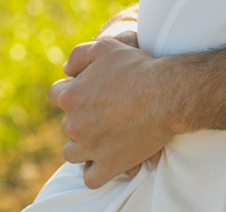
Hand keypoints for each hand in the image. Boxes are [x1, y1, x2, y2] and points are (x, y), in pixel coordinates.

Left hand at [50, 38, 174, 188]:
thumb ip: (78, 55)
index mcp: (70, 96)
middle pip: (67, 126)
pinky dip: (97, 171)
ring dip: (84, 147)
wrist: (169, 93)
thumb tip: (65, 70)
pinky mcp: (108, 166)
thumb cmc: (140, 67)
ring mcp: (90, 148)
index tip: (91, 94)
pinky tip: (109, 160)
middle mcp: (74, 124)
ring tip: (106, 138)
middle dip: (81, 120)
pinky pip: (91, 178)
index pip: (56, 95)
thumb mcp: (106, 47)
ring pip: (73, 153)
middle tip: (106, 113)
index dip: (74, 92)